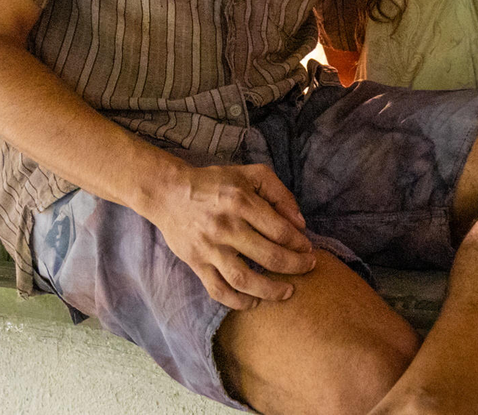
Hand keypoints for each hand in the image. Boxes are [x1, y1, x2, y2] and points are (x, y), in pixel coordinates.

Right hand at [144, 160, 317, 310]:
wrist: (169, 193)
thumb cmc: (215, 182)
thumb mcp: (250, 174)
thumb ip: (278, 192)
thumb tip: (299, 222)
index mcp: (241, 201)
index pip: (280, 230)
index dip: (299, 243)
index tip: (308, 248)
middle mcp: (226, 226)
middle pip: (269, 256)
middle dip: (295, 265)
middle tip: (308, 267)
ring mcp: (210, 248)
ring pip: (244, 279)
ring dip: (270, 290)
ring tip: (288, 292)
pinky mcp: (196, 263)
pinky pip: (219, 290)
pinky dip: (238, 302)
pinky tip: (254, 302)